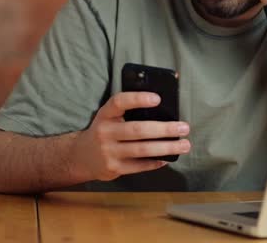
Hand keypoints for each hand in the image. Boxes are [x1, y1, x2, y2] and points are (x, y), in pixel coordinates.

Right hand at [72, 92, 190, 181]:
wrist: (82, 156)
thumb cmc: (106, 131)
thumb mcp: (110, 117)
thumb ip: (129, 112)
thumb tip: (164, 109)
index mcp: (105, 114)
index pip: (120, 102)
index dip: (138, 99)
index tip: (158, 98)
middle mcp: (105, 132)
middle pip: (137, 129)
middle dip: (164, 129)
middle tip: (184, 128)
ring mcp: (108, 151)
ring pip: (142, 149)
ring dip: (166, 147)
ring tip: (184, 145)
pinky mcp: (113, 168)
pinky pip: (139, 166)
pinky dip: (155, 162)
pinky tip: (168, 158)